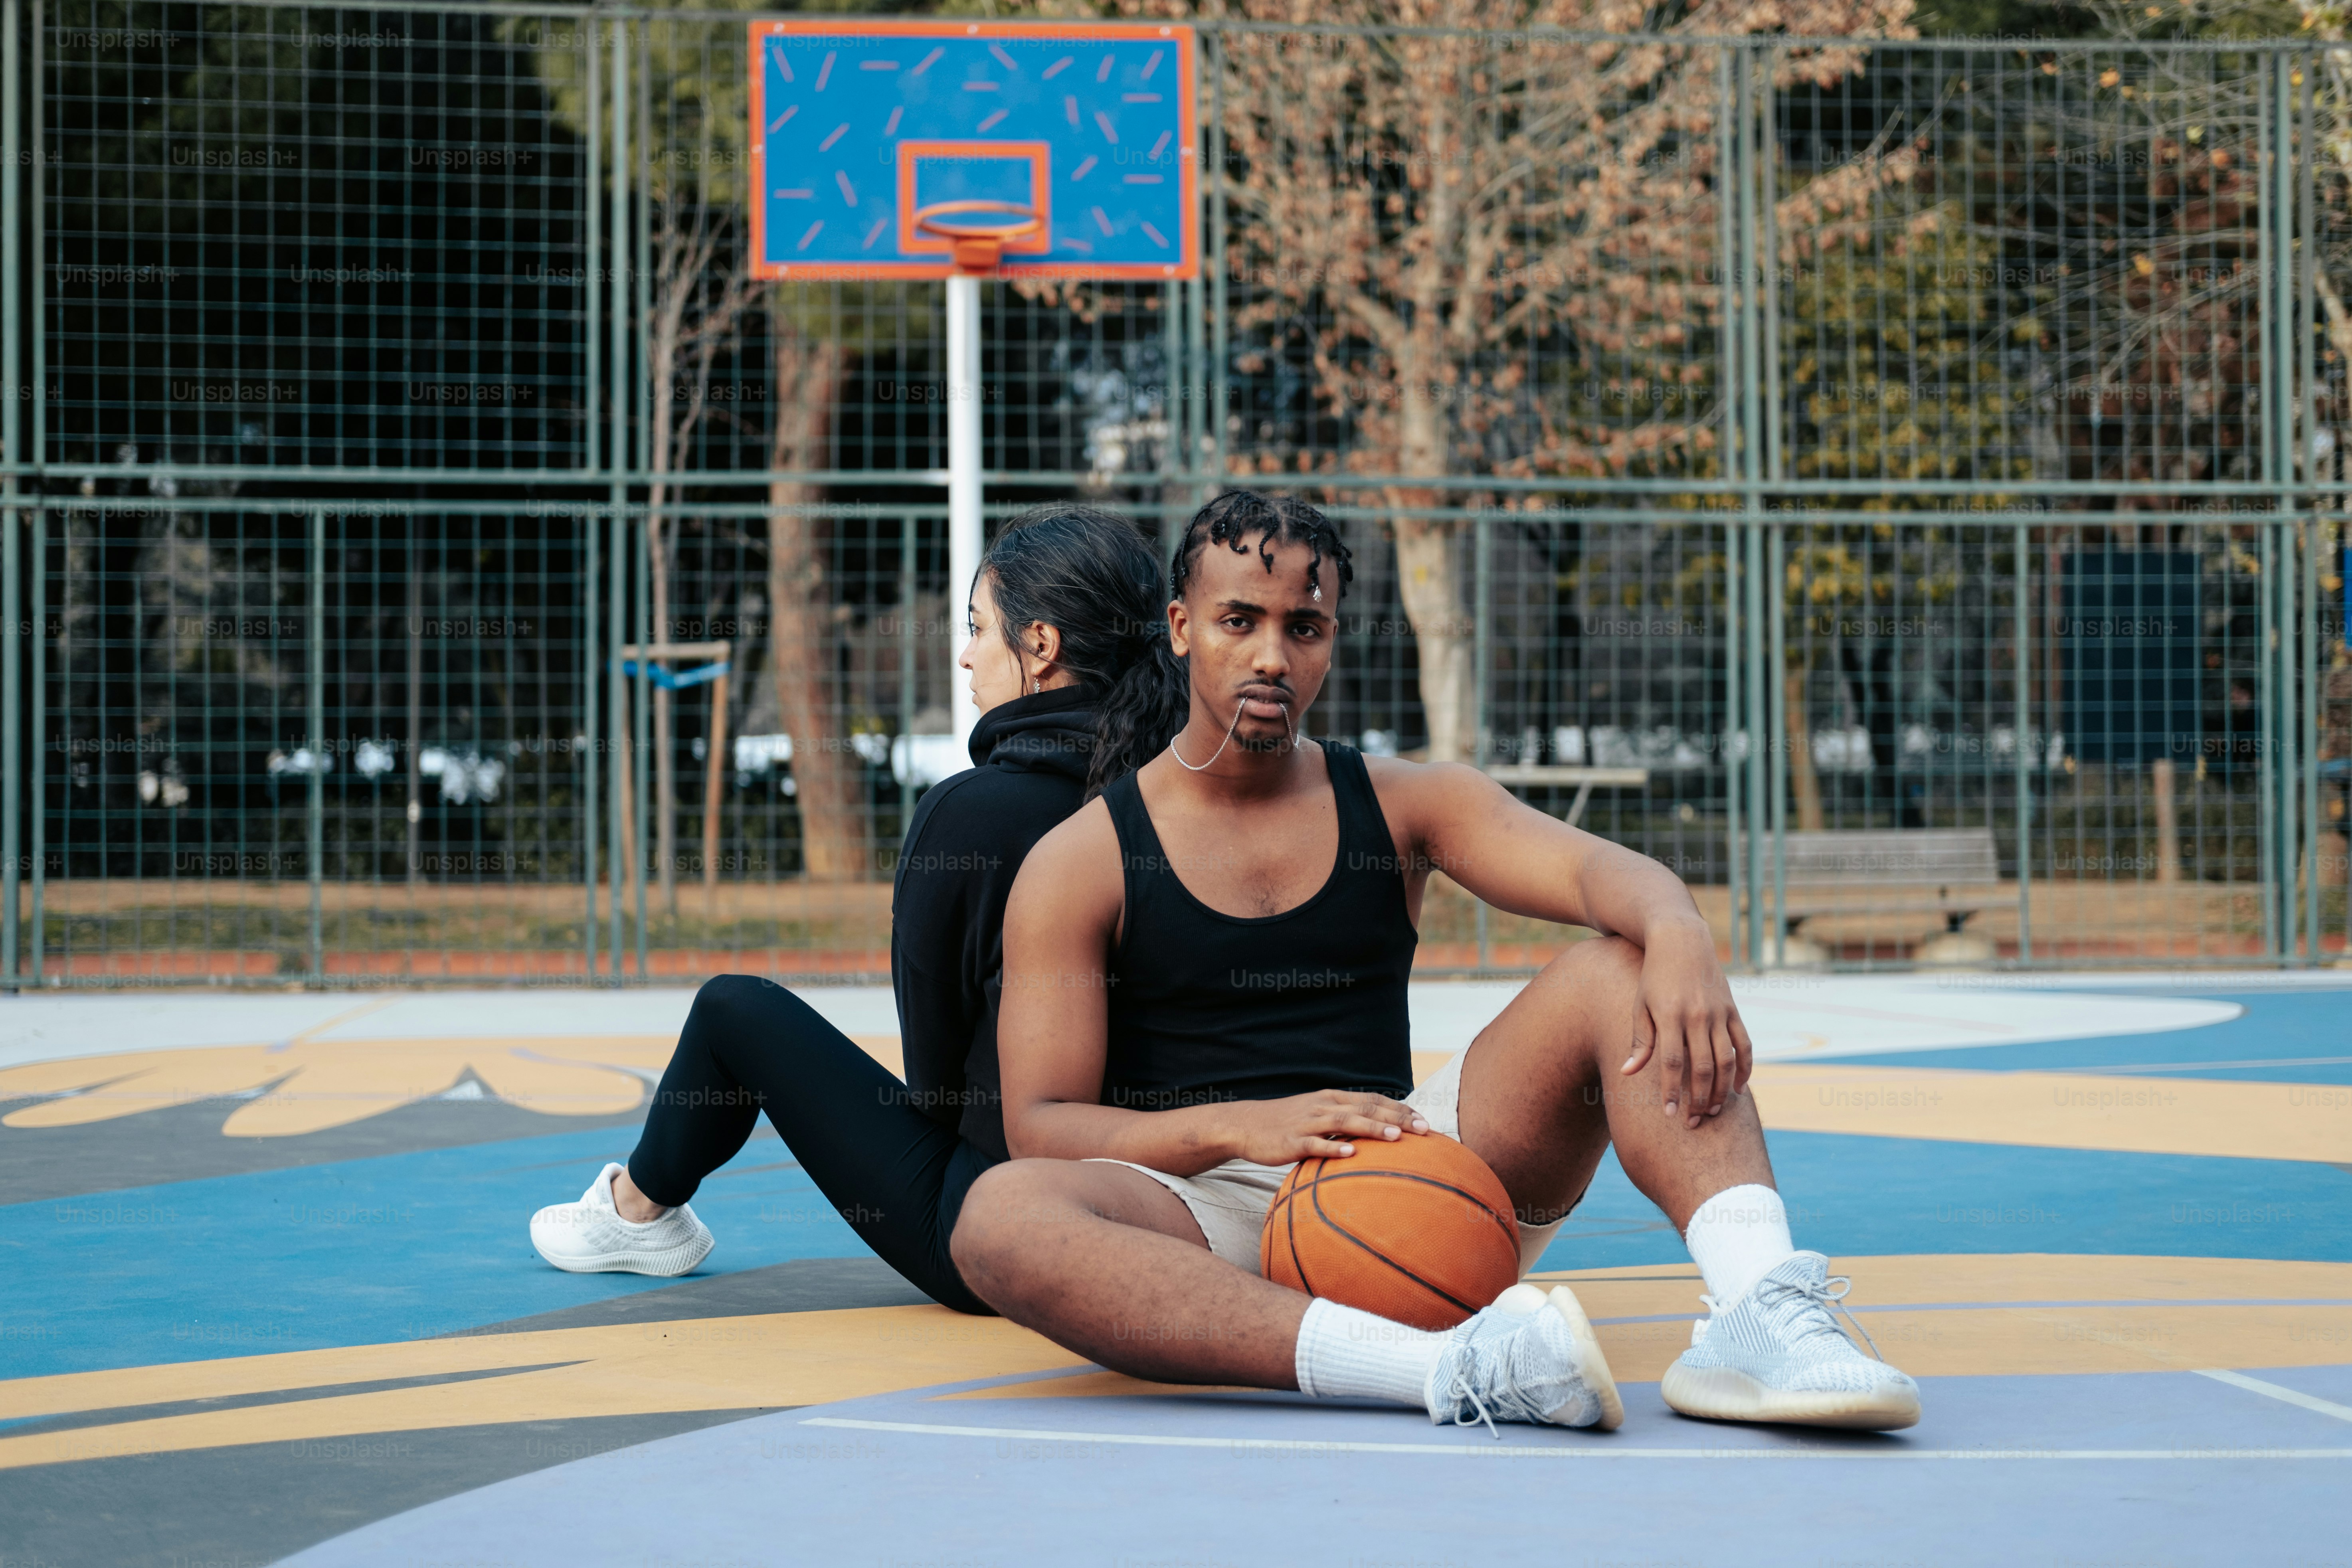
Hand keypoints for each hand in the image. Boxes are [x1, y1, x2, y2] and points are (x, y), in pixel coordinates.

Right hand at [1219, 1090, 1428, 1166]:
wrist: (1245, 1125)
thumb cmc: (1287, 1123)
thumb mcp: (1318, 1113)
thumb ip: (1344, 1119)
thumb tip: (1378, 1131)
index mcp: (1332, 1098)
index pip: (1373, 1099)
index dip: (1400, 1109)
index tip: (1425, 1121)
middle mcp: (1323, 1105)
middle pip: (1365, 1108)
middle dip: (1396, 1119)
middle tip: (1423, 1129)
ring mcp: (1307, 1122)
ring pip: (1345, 1122)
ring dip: (1371, 1129)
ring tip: (1396, 1138)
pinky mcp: (1291, 1141)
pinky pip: (1315, 1144)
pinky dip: (1333, 1147)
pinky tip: (1350, 1154)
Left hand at [1618, 919, 1752, 1128]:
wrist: (1681, 941)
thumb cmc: (1653, 977)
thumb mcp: (1640, 1005)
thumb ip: (1639, 1041)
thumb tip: (1627, 1073)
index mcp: (1670, 1016)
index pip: (1672, 1063)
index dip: (1672, 1091)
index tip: (1670, 1115)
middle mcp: (1697, 1016)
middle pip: (1702, 1067)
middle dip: (1697, 1099)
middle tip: (1692, 1122)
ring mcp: (1718, 1013)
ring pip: (1726, 1060)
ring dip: (1721, 1090)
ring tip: (1712, 1112)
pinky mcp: (1733, 1010)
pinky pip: (1744, 1044)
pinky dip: (1745, 1068)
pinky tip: (1738, 1090)